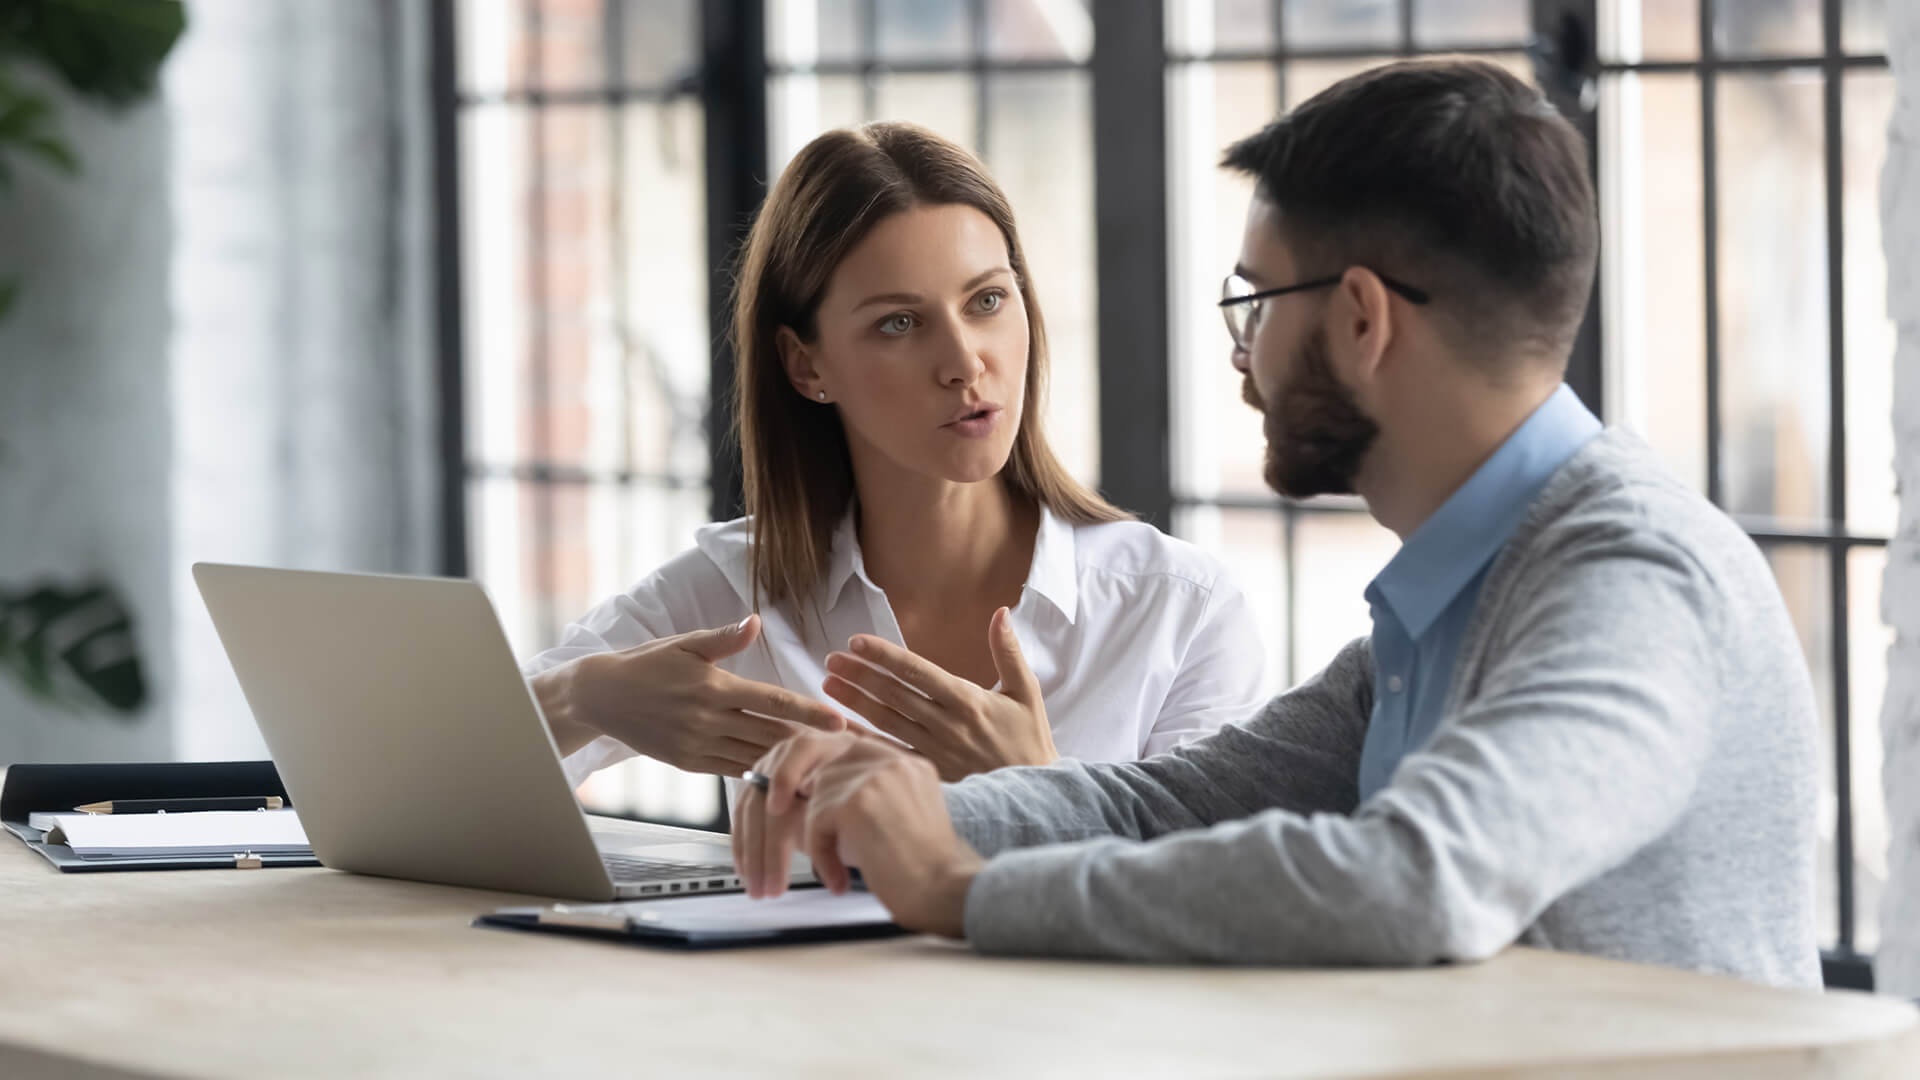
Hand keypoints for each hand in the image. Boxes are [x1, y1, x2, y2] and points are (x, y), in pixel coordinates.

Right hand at [532, 615, 846, 775]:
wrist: (601, 698)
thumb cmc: (648, 663)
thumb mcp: (685, 643)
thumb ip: (724, 637)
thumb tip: (756, 621)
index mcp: (715, 687)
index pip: (773, 701)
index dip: (809, 712)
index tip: (841, 722)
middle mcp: (709, 720)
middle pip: (772, 734)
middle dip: (813, 744)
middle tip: (850, 752)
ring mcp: (699, 746)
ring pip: (756, 757)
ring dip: (792, 765)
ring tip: (828, 771)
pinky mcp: (691, 764)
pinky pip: (734, 771)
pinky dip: (762, 776)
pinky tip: (789, 781)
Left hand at [731, 729, 981, 936]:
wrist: (947, 893)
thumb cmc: (919, 870)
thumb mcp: (888, 817)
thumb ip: (853, 795)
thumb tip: (800, 796)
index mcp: (897, 757)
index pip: (832, 742)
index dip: (798, 766)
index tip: (780, 795)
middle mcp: (888, 756)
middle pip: (808, 749)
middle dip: (779, 784)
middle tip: (769, 815)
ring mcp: (876, 773)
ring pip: (810, 795)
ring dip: (808, 838)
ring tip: (830, 872)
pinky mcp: (860, 799)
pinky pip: (814, 823)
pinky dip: (821, 857)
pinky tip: (839, 881)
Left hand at [821, 607, 1055, 780]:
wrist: (1034, 794)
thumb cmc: (1029, 739)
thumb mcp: (1027, 692)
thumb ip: (1008, 652)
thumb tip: (1001, 612)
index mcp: (968, 700)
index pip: (918, 671)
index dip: (885, 655)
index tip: (857, 641)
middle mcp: (947, 725)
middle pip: (894, 694)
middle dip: (860, 674)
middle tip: (831, 658)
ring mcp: (935, 751)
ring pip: (887, 721)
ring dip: (855, 702)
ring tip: (828, 683)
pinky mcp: (929, 772)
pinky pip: (889, 754)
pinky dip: (863, 741)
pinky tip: (840, 728)